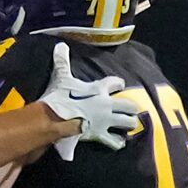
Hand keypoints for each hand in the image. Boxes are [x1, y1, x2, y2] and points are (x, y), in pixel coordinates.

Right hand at [37, 44, 143, 158]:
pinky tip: (120, 142)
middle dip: (131, 108)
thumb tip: (60, 45)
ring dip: (129, 124)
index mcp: (99, 89)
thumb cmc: (60, 97)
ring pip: (127, 123)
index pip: (114, 83)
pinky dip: (118, 142)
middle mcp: (107, 104)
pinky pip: (115, 141)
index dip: (118, 83)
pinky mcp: (101, 134)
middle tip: (130, 110)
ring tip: (129, 125)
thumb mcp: (61, 77)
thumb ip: (62, 62)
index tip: (120, 84)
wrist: (56, 117)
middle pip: (128, 105)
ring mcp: (106, 121)